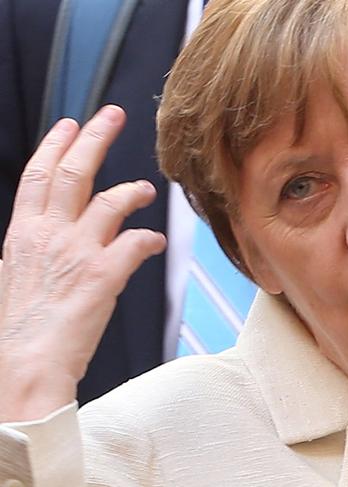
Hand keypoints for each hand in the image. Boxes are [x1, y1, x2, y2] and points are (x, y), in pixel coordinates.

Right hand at [0, 106, 165, 420]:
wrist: (23, 367)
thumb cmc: (21, 328)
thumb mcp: (19, 275)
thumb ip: (40, 248)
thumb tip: (63, 237)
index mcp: (23, 233)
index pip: (38, 176)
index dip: (55, 146)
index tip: (69, 124)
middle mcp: (49, 235)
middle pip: (74, 173)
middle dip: (94, 138)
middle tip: (114, 114)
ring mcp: (76, 252)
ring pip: (110, 201)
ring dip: (132, 190)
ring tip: (146, 188)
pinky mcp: (102, 275)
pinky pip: (136, 243)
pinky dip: (149, 239)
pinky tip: (155, 242)